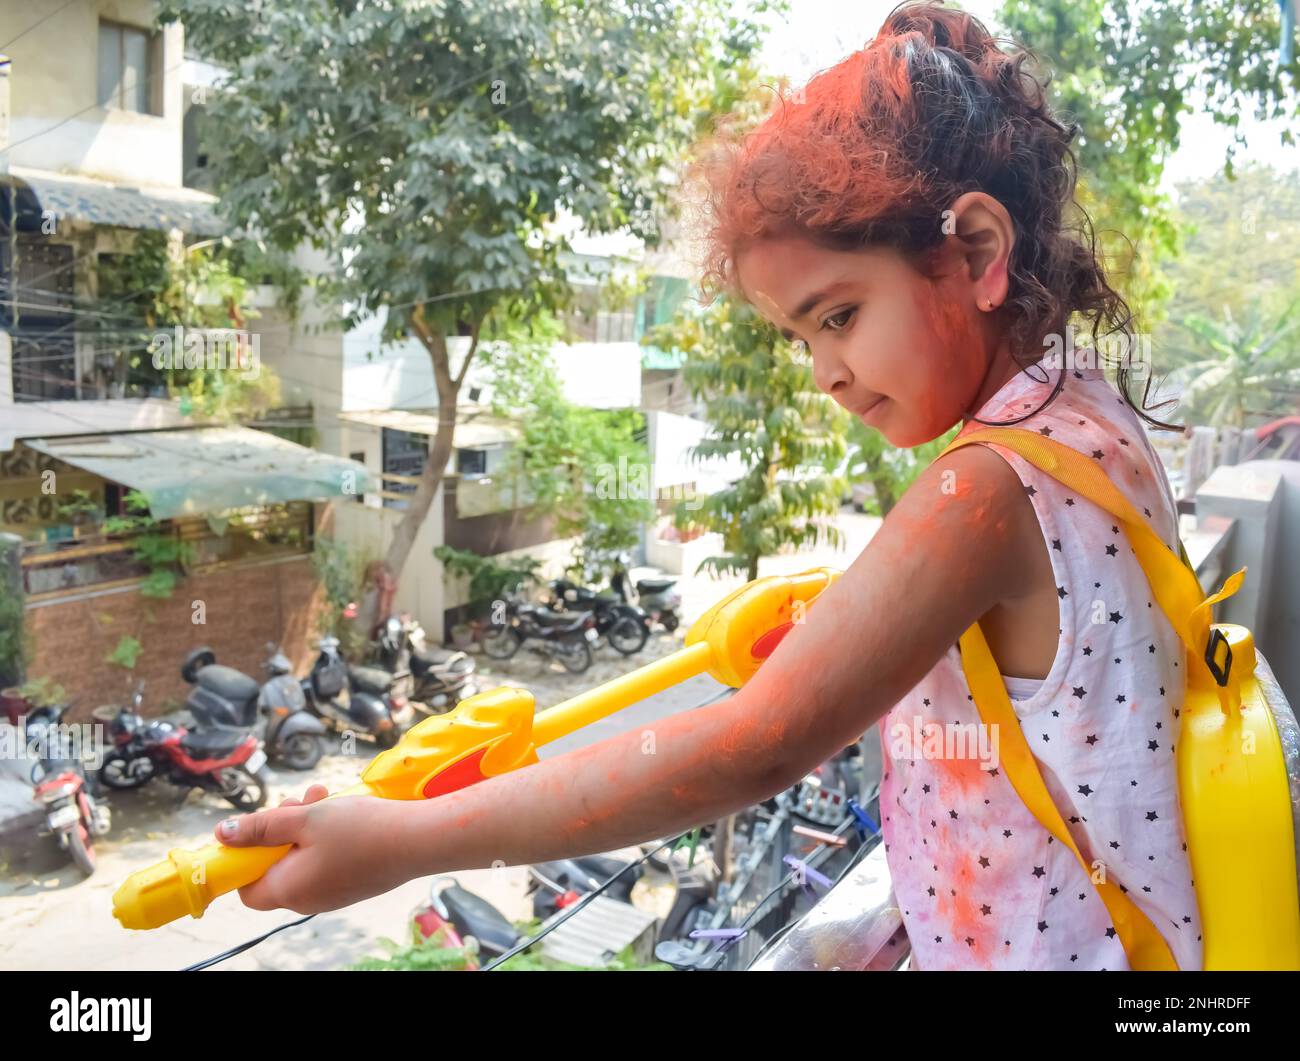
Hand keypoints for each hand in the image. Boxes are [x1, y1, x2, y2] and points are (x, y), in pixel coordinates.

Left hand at [214, 784, 415, 914]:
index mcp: (289, 889)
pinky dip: (326, 837)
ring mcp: (333, 894)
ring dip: (305, 827)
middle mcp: (308, 899)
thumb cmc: (361, 829)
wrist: (418, 840)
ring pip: (302, 859)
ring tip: (323, 797)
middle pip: (275, 868)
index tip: (255, 829)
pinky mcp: (353, 884)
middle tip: (298, 802)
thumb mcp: (305, 818)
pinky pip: (326, 862)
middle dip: (280, 830)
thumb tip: (223, 834)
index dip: (244, 859)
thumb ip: (261, 826)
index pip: (246, 888)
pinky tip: (342, 812)